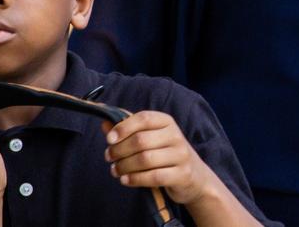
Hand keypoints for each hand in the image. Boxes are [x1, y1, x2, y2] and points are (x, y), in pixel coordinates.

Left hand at [105, 111, 228, 206]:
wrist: (194, 176)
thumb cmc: (166, 154)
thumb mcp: (151, 138)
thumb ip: (128, 130)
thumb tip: (104, 123)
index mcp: (167, 122)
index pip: (144, 118)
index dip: (124, 128)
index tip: (109, 139)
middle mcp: (176, 136)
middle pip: (141, 140)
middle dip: (119, 150)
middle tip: (108, 157)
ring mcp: (180, 155)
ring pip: (145, 159)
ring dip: (124, 166)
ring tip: (115, 170)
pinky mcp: (182, 174)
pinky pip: (154, 177)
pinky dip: (135, 179)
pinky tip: (125, 180)